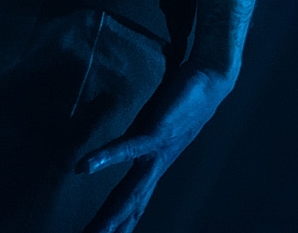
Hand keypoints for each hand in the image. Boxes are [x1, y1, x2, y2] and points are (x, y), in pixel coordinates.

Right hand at [77, 64, 233, 232]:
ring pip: (132, 191)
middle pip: (129, 207)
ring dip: (112, 214)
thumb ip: (135, 144)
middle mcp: (155, 166)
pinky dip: (106, 158)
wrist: (212, 79)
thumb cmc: (181, 104)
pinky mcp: (158, 131)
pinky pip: (128, 148)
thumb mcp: (152, 130)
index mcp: (152, 168)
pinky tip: (85, 166)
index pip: (131, 205)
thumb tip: (115, 151)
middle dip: (110, 229)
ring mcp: (158, 151)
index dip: (118, 226)